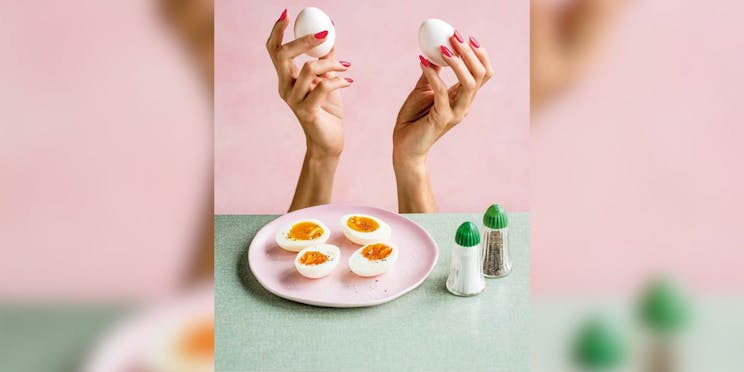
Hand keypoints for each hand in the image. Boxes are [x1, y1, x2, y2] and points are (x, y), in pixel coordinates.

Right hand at [266, 9, 352, 156]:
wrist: (329, 142)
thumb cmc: (327, 110)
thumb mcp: (327, 80)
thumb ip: (326, 59)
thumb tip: (330, 32)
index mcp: (285, 78)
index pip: (274, 50)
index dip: (277, 31)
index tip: (287, 13)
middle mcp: (285, 88)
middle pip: (283, 55)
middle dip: (303, 40)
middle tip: (325, 34)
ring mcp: (294, 101)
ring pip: (308, 68)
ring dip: (330, 64)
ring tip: (345, 68)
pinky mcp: (307, 112)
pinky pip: (323, 86)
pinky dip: (339, 80)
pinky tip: (349, 83)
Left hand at [392, 31, 492, 212]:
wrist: (403, 146)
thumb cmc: (413, 119)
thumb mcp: (424, 90)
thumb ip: (433, 73)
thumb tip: (435, 50)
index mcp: (463, 97)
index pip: (483, 73)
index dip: (479, 54)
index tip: (466, 36)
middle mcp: (464, 105)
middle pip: (480, 75)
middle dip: (470, 52)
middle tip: (455, 36)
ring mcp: (455, 113)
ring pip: (469, 84)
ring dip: (457, 62)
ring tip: (443, 47)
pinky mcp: (441, 120)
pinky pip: (442, 93)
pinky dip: (434, 76)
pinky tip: (423, 63)